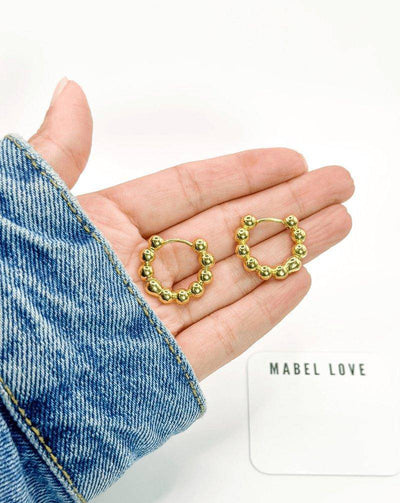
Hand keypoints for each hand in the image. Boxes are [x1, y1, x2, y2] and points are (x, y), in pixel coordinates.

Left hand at [30, 79, 353, 379]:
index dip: (242, 174)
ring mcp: (153, 324)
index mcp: (100, 232)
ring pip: (233, 280)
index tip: (288, 160)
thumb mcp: (20, 208)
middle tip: (332, 186)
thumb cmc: (2, 297)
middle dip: (284, 208)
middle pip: (225, 233)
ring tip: (332, 225)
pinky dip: (262, 310)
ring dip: (287, 251)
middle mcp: (133, 275)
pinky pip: (223, 335)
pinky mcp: (165, 371)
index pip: (187, 193)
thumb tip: (72, 97)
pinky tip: (295, 281)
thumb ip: (57, 155)